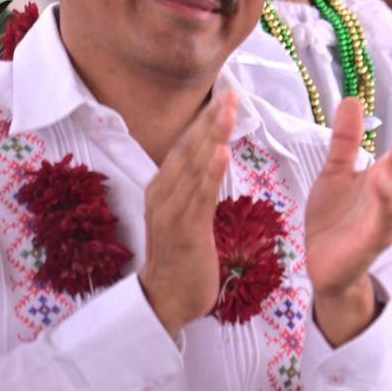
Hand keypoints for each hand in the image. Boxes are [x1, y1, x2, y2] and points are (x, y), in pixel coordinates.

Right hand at [139, 92, 235, 335]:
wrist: (166, 298)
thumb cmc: (182, 256)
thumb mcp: (186, 214)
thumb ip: (195, 186)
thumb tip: (211, 158)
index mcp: (163, 187)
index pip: (186, 146)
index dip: (204, 120)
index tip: (224, 95)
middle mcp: (162, 193)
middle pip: (189, 148)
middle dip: (209, 119)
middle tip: (230, 91)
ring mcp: (170, 211)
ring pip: (194, 166)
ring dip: (212, 136)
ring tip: (227, 110)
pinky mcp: (185, 230)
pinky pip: (200, 196)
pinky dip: (211, 173)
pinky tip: (223, 152)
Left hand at [307, 97, 391, 343]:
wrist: (322, 264)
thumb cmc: (334, 220)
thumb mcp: (336, 172)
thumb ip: (346, 140)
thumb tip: (353, 99)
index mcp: (388, 178)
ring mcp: (386, 219)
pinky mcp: (373, 241)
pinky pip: (385, 219)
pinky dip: (386, 200)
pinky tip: (381, 179)